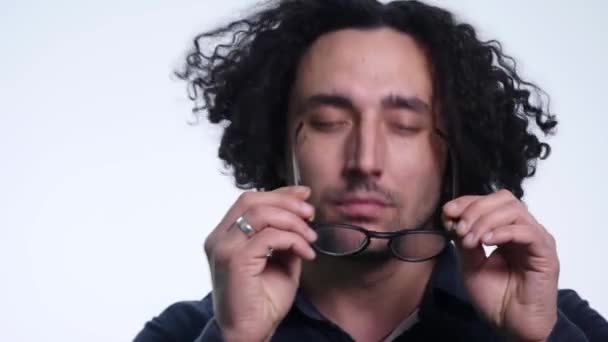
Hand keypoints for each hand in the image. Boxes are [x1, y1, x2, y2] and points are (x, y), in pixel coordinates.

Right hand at [204, 186, 316, 340]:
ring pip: (260, 214)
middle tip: (310, 214)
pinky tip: (305, 253)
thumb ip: (285, 237)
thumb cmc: (262, 303)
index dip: (279, 193)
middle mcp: (219, 238)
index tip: (304, 195)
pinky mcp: (234, 260)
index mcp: (225, 235)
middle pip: (252, 200)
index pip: (249, 201)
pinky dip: (293, 240)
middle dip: (286, 202)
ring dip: (292, 221)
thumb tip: (301, 214)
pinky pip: (269, 237)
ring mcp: (223, 247)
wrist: (249, 334)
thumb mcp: (280, 261)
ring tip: (310, 237)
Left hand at [442, 189, 558, 341]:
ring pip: (514, 210)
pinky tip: (487, 241)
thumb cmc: (495, 298)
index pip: (489, 201)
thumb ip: (464, 240)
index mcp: (505, 230)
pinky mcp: (545, 253)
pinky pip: (527, 231)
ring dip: (486, 220)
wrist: (511, 325)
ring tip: (471, 240)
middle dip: (475, 209)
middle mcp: (522, 230)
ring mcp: (535, 239)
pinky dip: (503, 231)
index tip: (447, 213)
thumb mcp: (470, 264)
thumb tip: (454, 218)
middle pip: (503, 198)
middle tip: (460, 229)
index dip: (467, 202)